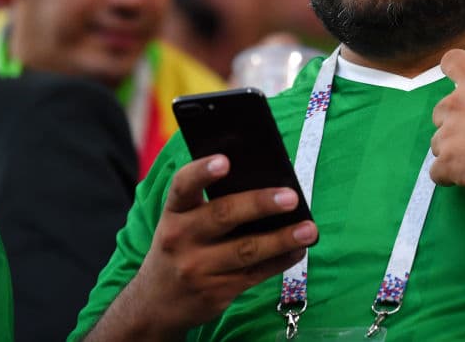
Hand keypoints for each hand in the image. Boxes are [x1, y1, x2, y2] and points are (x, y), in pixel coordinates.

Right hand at [132, 155, 318, 334]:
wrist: (156, 303)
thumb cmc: (180, 246)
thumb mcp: (180, 222)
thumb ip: (209, 203)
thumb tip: (266, 183)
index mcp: (173, 213)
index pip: (183, 186)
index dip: (203, 171)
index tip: (225, 160)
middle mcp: (180, 239)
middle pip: (223, 216)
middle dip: (259, 204)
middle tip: (291, 197)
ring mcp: (197, 269)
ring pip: (246, 250)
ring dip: (282, 238)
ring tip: (308, 229)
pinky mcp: (215, 293)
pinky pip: (255, 275)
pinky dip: (281, 260)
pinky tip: (299, 249)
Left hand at [430, 49, 464, 194]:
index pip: (452, 61)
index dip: (454, 69)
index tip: (461, 79)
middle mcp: (456, 104)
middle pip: (440, 109)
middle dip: (454, 121)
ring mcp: (448, 135)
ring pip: (438, 142)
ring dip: (452, 150)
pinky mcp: (448, 164)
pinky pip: (437, 172)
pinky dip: (447, 176)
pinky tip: (463, 180)